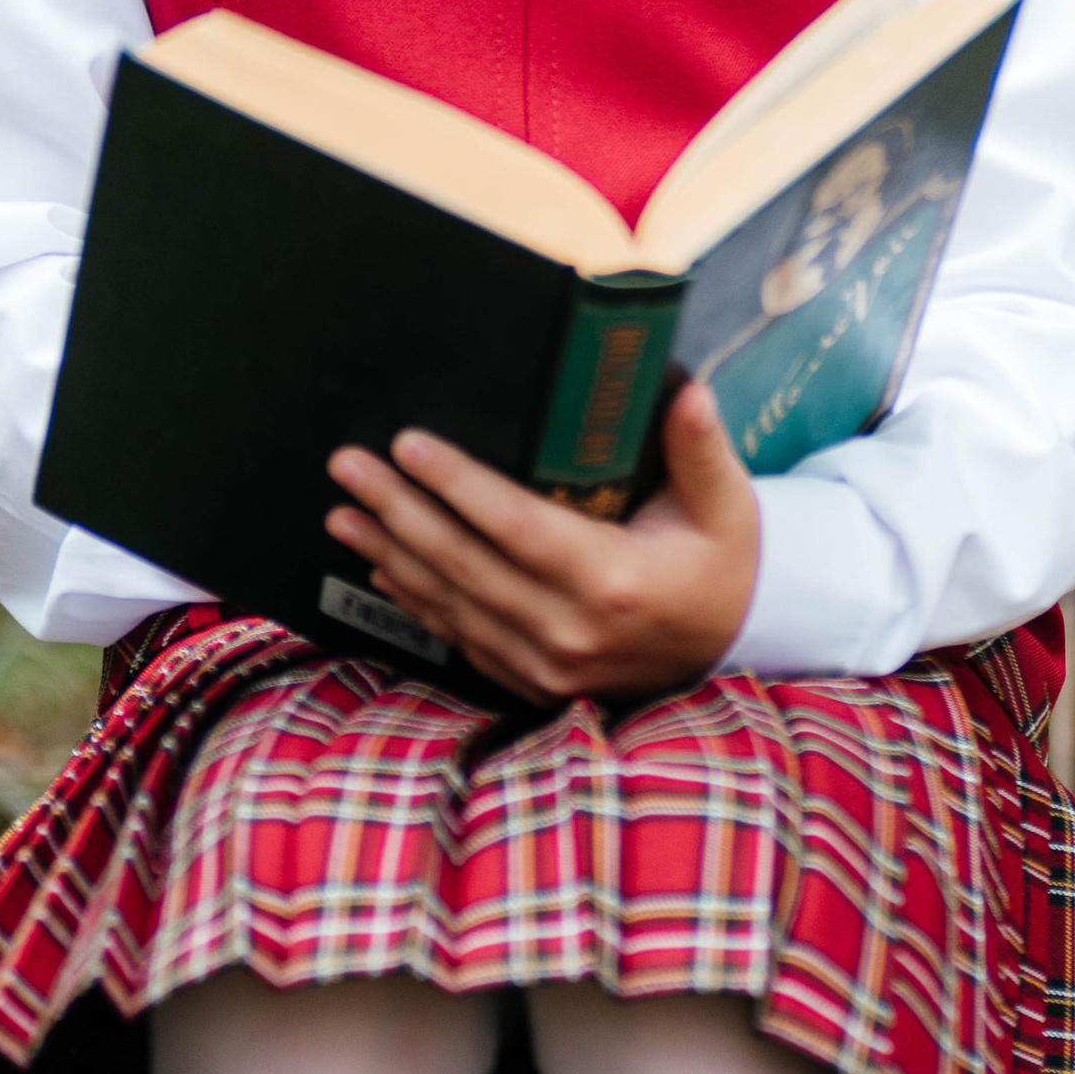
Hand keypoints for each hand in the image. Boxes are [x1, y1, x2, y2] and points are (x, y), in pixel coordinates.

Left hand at [324, 380, 759, 705]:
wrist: (733, 644)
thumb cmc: (723, 561)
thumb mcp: (726, 501)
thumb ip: (701, 446)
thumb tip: (685, 390)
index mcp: (613, 580)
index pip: (515, 525)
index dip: (458, 485)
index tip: (408, 444)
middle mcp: (570, 631)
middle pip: (463, 564)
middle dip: (397, 511)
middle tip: (347, 466)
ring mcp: (547, 666)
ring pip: (450, 605)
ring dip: (390, 556)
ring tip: (342, 514)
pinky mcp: (534, 683)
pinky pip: (460, 638)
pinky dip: (416, 602)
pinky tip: (383, 566)